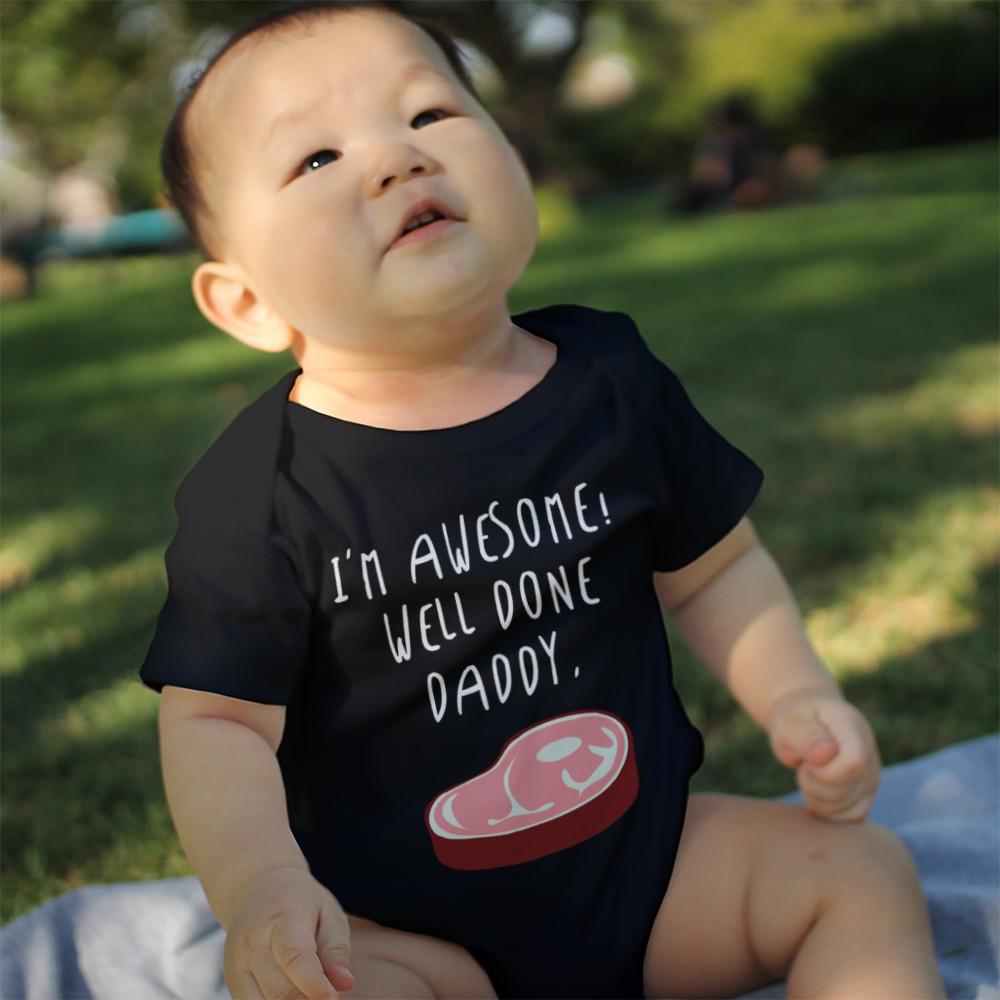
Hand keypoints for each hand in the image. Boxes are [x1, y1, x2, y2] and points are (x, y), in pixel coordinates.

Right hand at [223, 866, 356, 998]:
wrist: (258, 889)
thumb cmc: (302, 903)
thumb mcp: (328, 913)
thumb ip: (336, 949)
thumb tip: (345, 984)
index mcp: (283, 917)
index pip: (294, 957)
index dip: (314, 985)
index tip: (332, 999)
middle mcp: (254, 941)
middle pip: (279, 990)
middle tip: (328, 995)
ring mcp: (237, 963)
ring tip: (311, 992)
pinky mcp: (232, 980)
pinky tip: (294, 996)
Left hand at [767, 689, 880, 822]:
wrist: (806, 721)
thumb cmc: (796, 720)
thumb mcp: (791, 722)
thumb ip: (807, 736)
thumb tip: (828, 752)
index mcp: (855, 732)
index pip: (853, 765)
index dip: (824, 772)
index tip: (807, 761)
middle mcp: (871, 757)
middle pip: (844, 791)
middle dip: (812, 784)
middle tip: (803, 764)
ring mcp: (871, 779)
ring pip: (844, 808)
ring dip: (816, 796)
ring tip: (810, 772)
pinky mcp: (865, 796)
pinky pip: (847, 817)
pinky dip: (825, 809)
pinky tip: (815, 788)